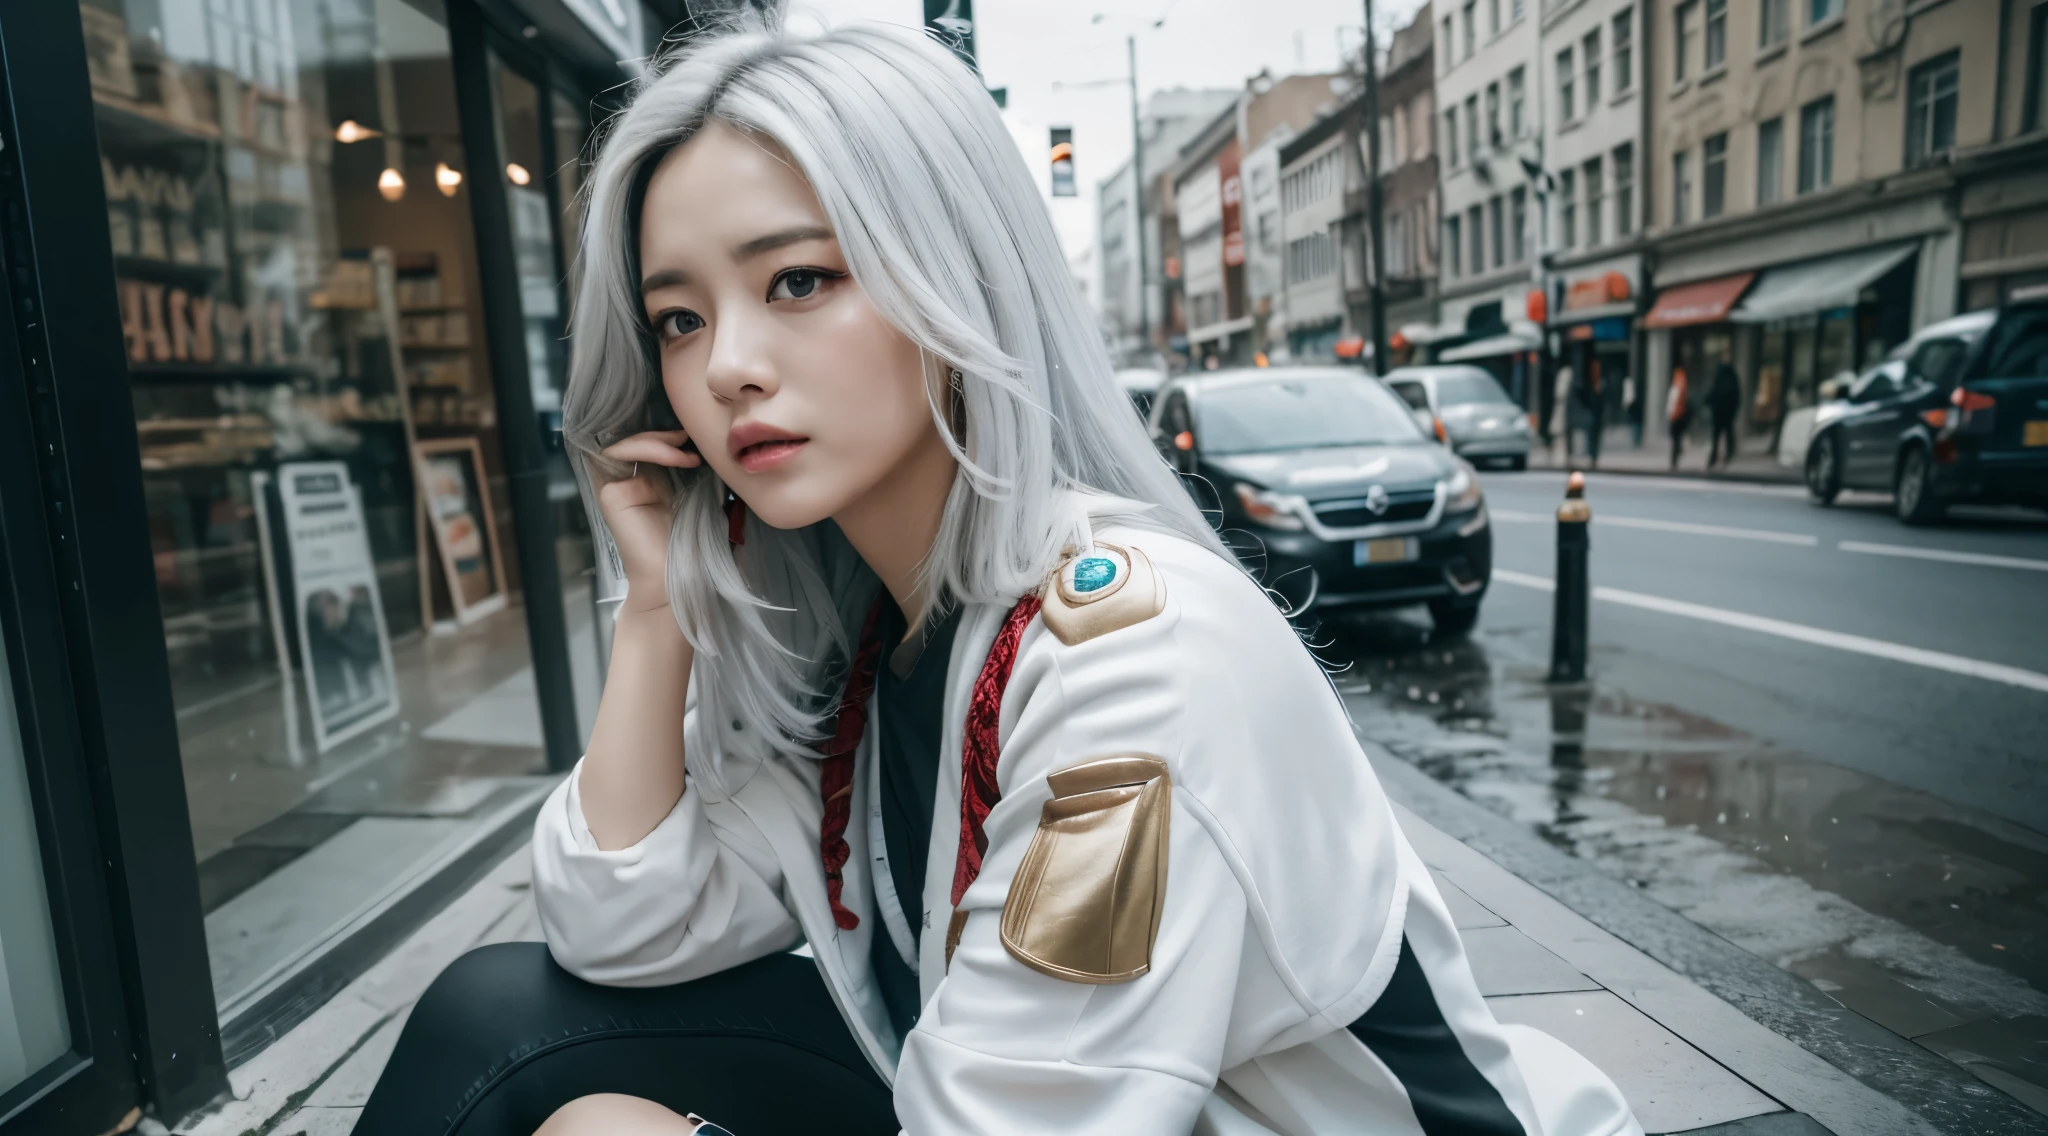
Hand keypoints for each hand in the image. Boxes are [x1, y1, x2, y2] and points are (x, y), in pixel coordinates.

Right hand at [594, 430, 700, 612]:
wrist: (677, 581)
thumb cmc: (693, 549)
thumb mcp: (701, 501)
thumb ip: (697, 475)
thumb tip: (709, 444)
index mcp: (652, 485)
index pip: (652, 446)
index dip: (670, 435)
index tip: (699, 437)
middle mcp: (632, 484)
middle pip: (637, 440)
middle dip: (664, 433)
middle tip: (691, 436)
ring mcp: (617, 488)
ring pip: (627, 442)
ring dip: (658, 439)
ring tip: (686, 450)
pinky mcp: (610, 494)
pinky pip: (621, 455)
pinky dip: (650, 449)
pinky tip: (679, 458)